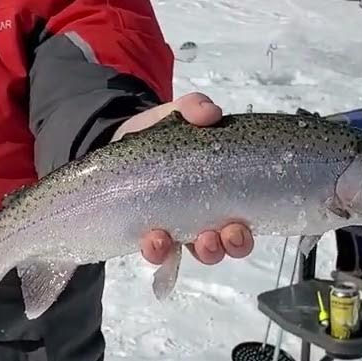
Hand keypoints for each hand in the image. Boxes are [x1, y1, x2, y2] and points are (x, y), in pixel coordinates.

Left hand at [114, 92, 255, 265]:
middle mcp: (202, 219)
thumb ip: (194, 108)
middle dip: (225, 246)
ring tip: (187, 240)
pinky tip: (153, 241)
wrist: (117, 142)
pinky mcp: (148, 232)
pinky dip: (158, 251)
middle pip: (222, 245)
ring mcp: (175, 229)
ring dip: (192, 251)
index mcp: (219, 195)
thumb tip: (212, 113)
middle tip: (222, 236)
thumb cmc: (160, 135)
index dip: (243, 235)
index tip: (240, 227)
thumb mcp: (178, 115)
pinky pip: (158, 252)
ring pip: (190, 252)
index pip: (241, 223)